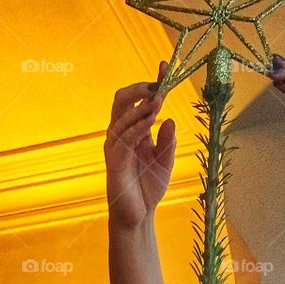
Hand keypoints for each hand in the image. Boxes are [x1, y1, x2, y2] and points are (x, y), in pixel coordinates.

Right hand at [104, 62, 176, 228]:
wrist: (138, 216)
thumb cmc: (148, 189)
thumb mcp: (165, 162)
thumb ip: (168, 142)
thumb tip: (170, 120)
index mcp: (134, 131)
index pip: (140, 101)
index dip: (152, 83)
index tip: (166, 67)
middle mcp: (121, 134)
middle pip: (122, 100)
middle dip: (139, 89)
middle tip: (158, 85)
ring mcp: (115, 146)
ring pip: (122, 115)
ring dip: (141, 106)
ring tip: (159, 99)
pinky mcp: (114, 161)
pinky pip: (124, 138)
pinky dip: (137, 126)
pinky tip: (151, 119)